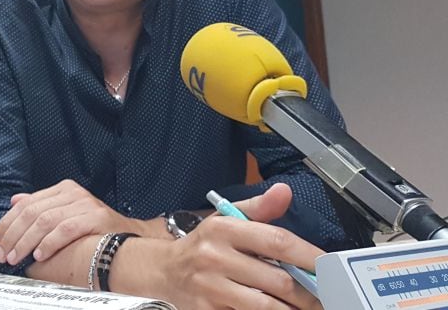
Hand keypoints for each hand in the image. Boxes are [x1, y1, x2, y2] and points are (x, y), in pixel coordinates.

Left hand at [0, 179, 162, 264]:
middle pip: (32, 212)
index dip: (8, 222)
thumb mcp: (67, 213)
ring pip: (45, 221)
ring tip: (16, 257)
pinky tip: (39, 255)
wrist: (132, 237)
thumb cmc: (96, 229)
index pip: (26, 203)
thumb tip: (15, 201)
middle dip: (13, 235)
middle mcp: (72, 193)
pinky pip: (65, 229)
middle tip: (3, 254)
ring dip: (26, 242)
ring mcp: (85, 204)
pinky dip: (49, 243)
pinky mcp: (95, 218)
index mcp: (63, 189)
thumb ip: (42, 206)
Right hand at [115, 183, 322, 309]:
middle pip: (277, 280)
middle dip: (308, 293)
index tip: (329, 268)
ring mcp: (210, 287)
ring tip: (307, 308)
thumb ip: (258, 208)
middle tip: (326, 299)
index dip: (310, 256)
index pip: (277, 241)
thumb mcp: (224, 219)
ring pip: (267, 307)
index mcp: (223, 229)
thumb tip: (284, 192)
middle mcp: (214, 257)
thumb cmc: (202, 246)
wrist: (161, 271)